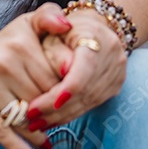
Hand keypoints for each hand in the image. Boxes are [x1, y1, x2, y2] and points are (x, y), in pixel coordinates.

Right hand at [0, 3, 71, 148]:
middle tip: (60, 122)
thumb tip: (68, 26)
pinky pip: (1, 131)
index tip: (69, 102)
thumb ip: (50, 16)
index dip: (63, 95)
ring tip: (48, 139)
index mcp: (20, 45)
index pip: (53, 80)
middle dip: (52, 114)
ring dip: (38, 134)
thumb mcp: (28, 22)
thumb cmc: (6, 42)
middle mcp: (2, 64)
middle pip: (39, 101)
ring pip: (23, 119)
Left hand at [27, 7, 125, 126]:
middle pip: (83, 91)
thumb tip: (63, 71)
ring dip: (61, 116)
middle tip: (29, 119)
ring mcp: (117, 74)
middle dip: (54, 109)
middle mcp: (113, 58)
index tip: (37, 106)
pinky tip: (53, 118)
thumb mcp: (51, 25)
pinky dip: (70, 113)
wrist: (93, 27)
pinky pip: (91, 104)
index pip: (82, 73)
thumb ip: (52, 41)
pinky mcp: (115, 86)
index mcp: (97, 38)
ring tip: (37, 123)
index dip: (61, 92)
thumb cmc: (64, 27)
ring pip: (87, 102)